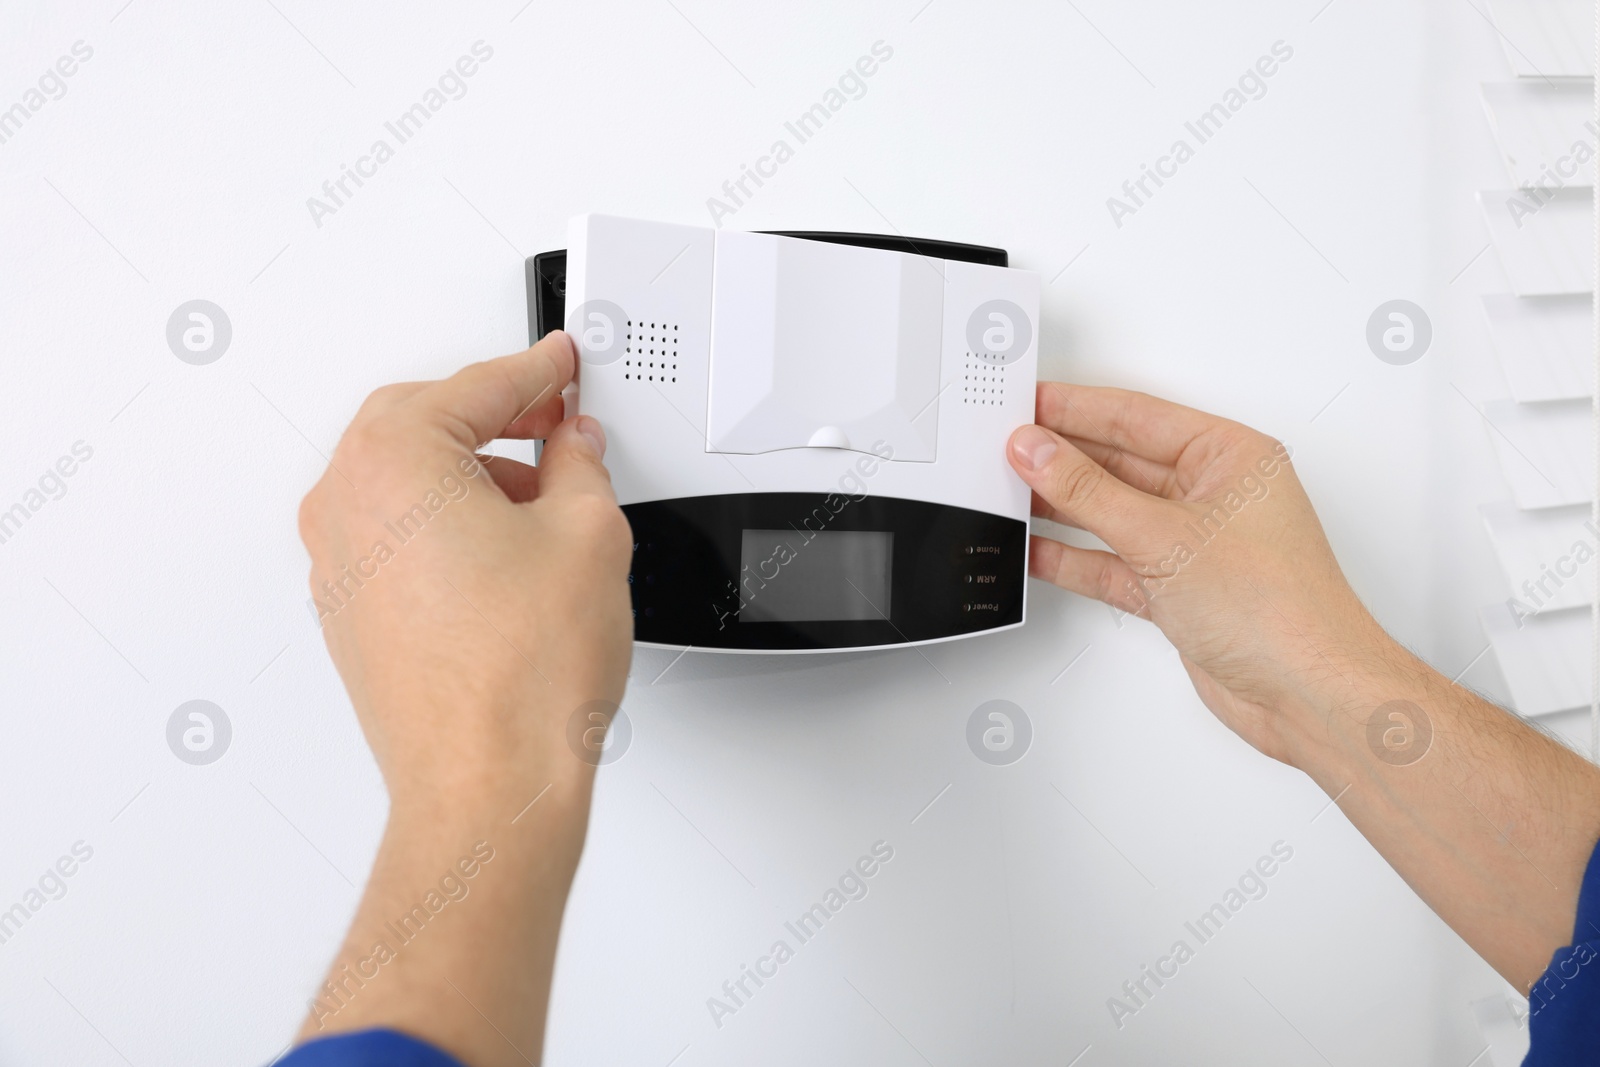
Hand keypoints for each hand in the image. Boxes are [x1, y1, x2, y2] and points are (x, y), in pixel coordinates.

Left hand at [297, 328, 632, 813]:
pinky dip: (446, 522)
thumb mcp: (589, 534)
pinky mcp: (350, 613)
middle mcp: (346, 506)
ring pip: (406, 481)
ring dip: (472, 474)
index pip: (478, 387)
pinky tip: (508, 551)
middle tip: (555, 420)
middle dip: (497, 418)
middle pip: (424, 423)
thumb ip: (581, 464)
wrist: (487, 786)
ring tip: (546, 501)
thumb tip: (574, 448)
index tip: (561, 363)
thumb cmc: (520, 681)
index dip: (538, 371)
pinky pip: (395, 535)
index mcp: (393, 462)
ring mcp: (338, 565)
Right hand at [1008, 381, 1599, 989]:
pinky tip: (1038, 549)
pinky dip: (1075, 557)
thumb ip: (1088, 492)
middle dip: (1062, 456)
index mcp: (1231, 457)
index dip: (1075, 407)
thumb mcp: (1164, 536)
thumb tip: (1038, 451)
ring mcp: (1195, 544)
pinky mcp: (1178, 591)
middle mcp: (1215, 495)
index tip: (1025, 401)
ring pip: (1112, 512)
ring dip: (1062, 505)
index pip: (1137, 417)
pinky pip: (1113, 562)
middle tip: (1005, 445)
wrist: (1308, 694)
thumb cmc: (1279, 611)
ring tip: (1009, 490)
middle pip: (1121, 462)